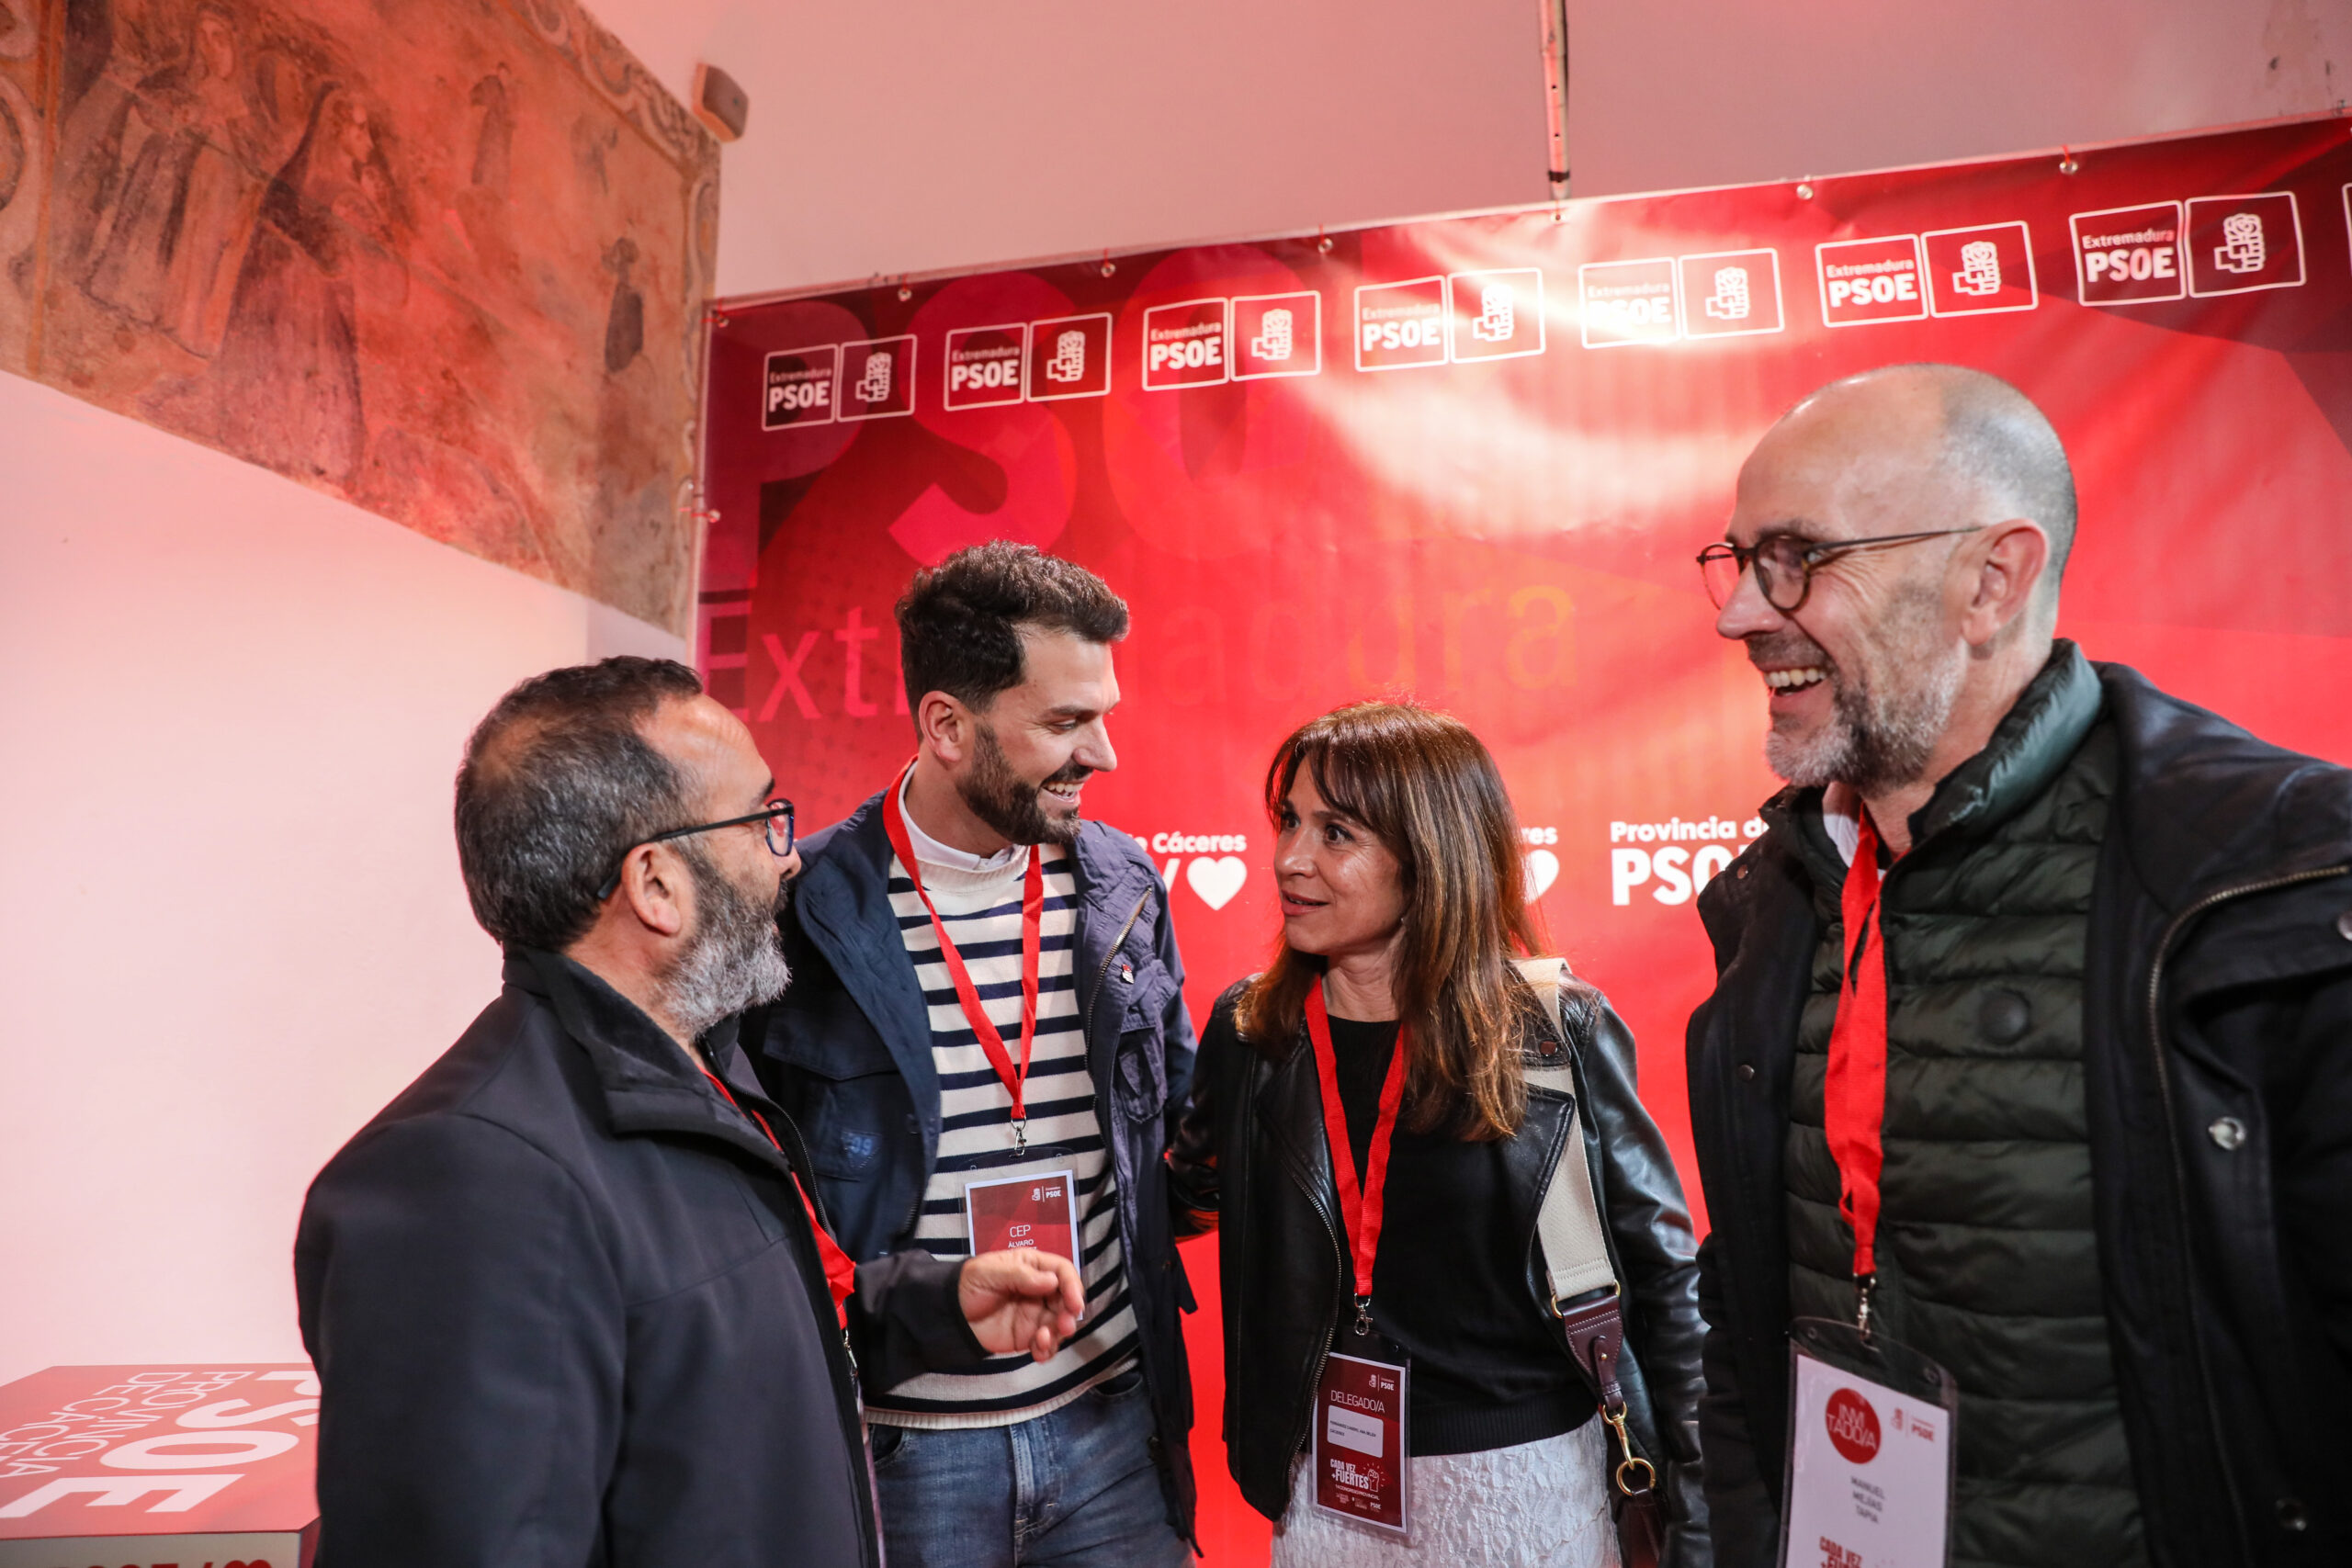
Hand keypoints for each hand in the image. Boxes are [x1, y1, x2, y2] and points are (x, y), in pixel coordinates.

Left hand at [958, 1249, 1084, 1361]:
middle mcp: (1039, 1290)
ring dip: (1058, 1334)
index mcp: (1032, 1266)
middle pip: (1066, 1300)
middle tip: (1063, 1327)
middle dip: (1069, 1314)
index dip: (1072, 1286)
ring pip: (1060, 1323)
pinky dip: (1047, 1349)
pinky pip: (1047, 1343)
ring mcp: (1035, 1314)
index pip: (1062, 1272)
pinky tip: (1038, 1352)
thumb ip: (1021, 1275)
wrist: (948, 1315)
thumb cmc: (967, 1285)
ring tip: (1041, 1341)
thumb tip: (1051, 1280)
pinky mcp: (1028, 1335)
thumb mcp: (990, 1273)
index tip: (1074, 1304)